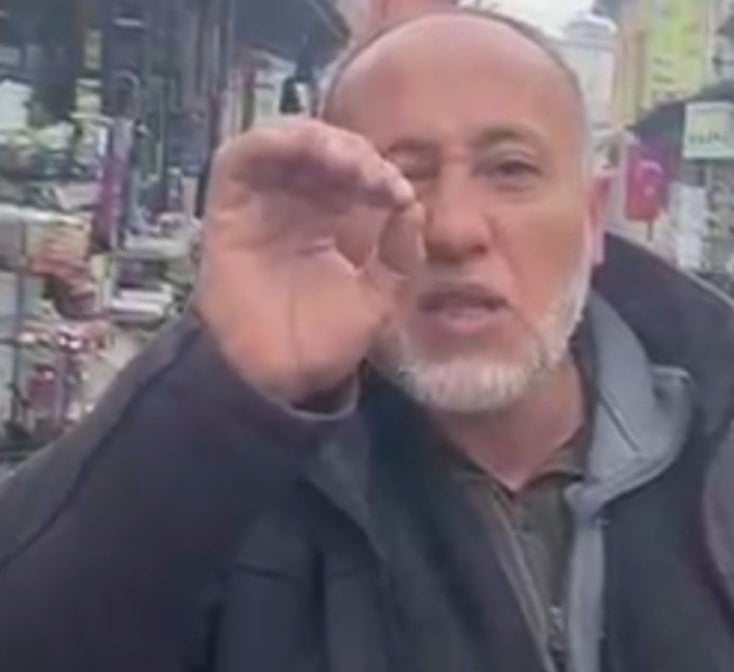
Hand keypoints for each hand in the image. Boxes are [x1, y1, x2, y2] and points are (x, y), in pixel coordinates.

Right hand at [194, 119, 422, 402]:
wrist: (281, 376)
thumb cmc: (326, 339)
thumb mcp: (381, 296)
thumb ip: (401, 255)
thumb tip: (414, 207)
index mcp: (334, 217)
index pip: (357, 172)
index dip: (380, 172)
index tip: (400, 196)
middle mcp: (298, 201)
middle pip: (325, 148)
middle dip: (356, 153)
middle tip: (377, 178)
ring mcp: (262, 201)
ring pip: (286, 141)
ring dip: (319, 141)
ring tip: (350, 164)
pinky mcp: (227, 205)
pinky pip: (240, 156)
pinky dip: (271, 142)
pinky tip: (305, 152)